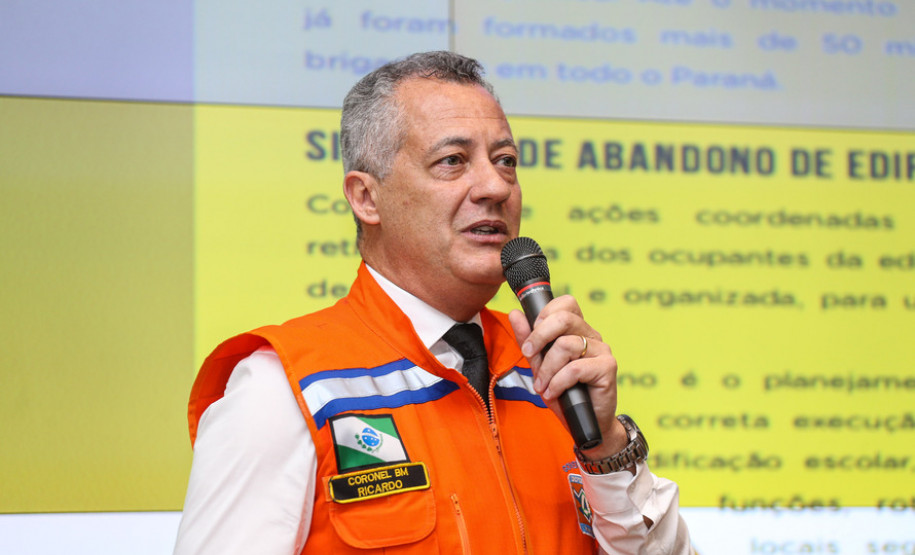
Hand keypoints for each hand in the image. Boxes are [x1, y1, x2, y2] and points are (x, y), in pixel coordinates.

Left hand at [507, 295, 627, 458]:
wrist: (584, 424)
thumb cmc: (564, 394)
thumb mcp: (539, 366)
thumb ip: (528, 340)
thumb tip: (515, 314)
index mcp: (577, 330)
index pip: (565, 303)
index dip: (544, 315)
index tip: (532, 339)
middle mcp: (592, 336)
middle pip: (563, 318)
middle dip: (539, 336)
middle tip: (529, 355)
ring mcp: (602, 350)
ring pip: (566, 345)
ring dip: (547, 369)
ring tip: (543, 386)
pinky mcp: (608, 367)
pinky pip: (575, 368)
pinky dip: (558, 383)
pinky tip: (555, 393)